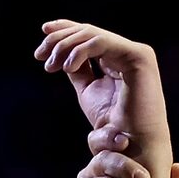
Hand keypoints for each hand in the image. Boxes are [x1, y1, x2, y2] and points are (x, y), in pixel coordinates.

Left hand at [36, 20, 169, 166]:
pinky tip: (67, 66)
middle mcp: (127, 52)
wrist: (131, 147)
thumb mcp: (88, 91)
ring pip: (92, 34)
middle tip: (40, 55)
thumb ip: (78, 69)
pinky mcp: (138, 57)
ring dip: (65, 46)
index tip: (42, 37)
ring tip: (51, 66)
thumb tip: (62, 54)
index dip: (65, 30)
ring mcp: (135, 53)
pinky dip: (80, 51)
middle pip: (88, 32)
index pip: (89, 36)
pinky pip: (102, 43)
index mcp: (117, 59)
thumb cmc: (113, 126)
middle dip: (59, 39)